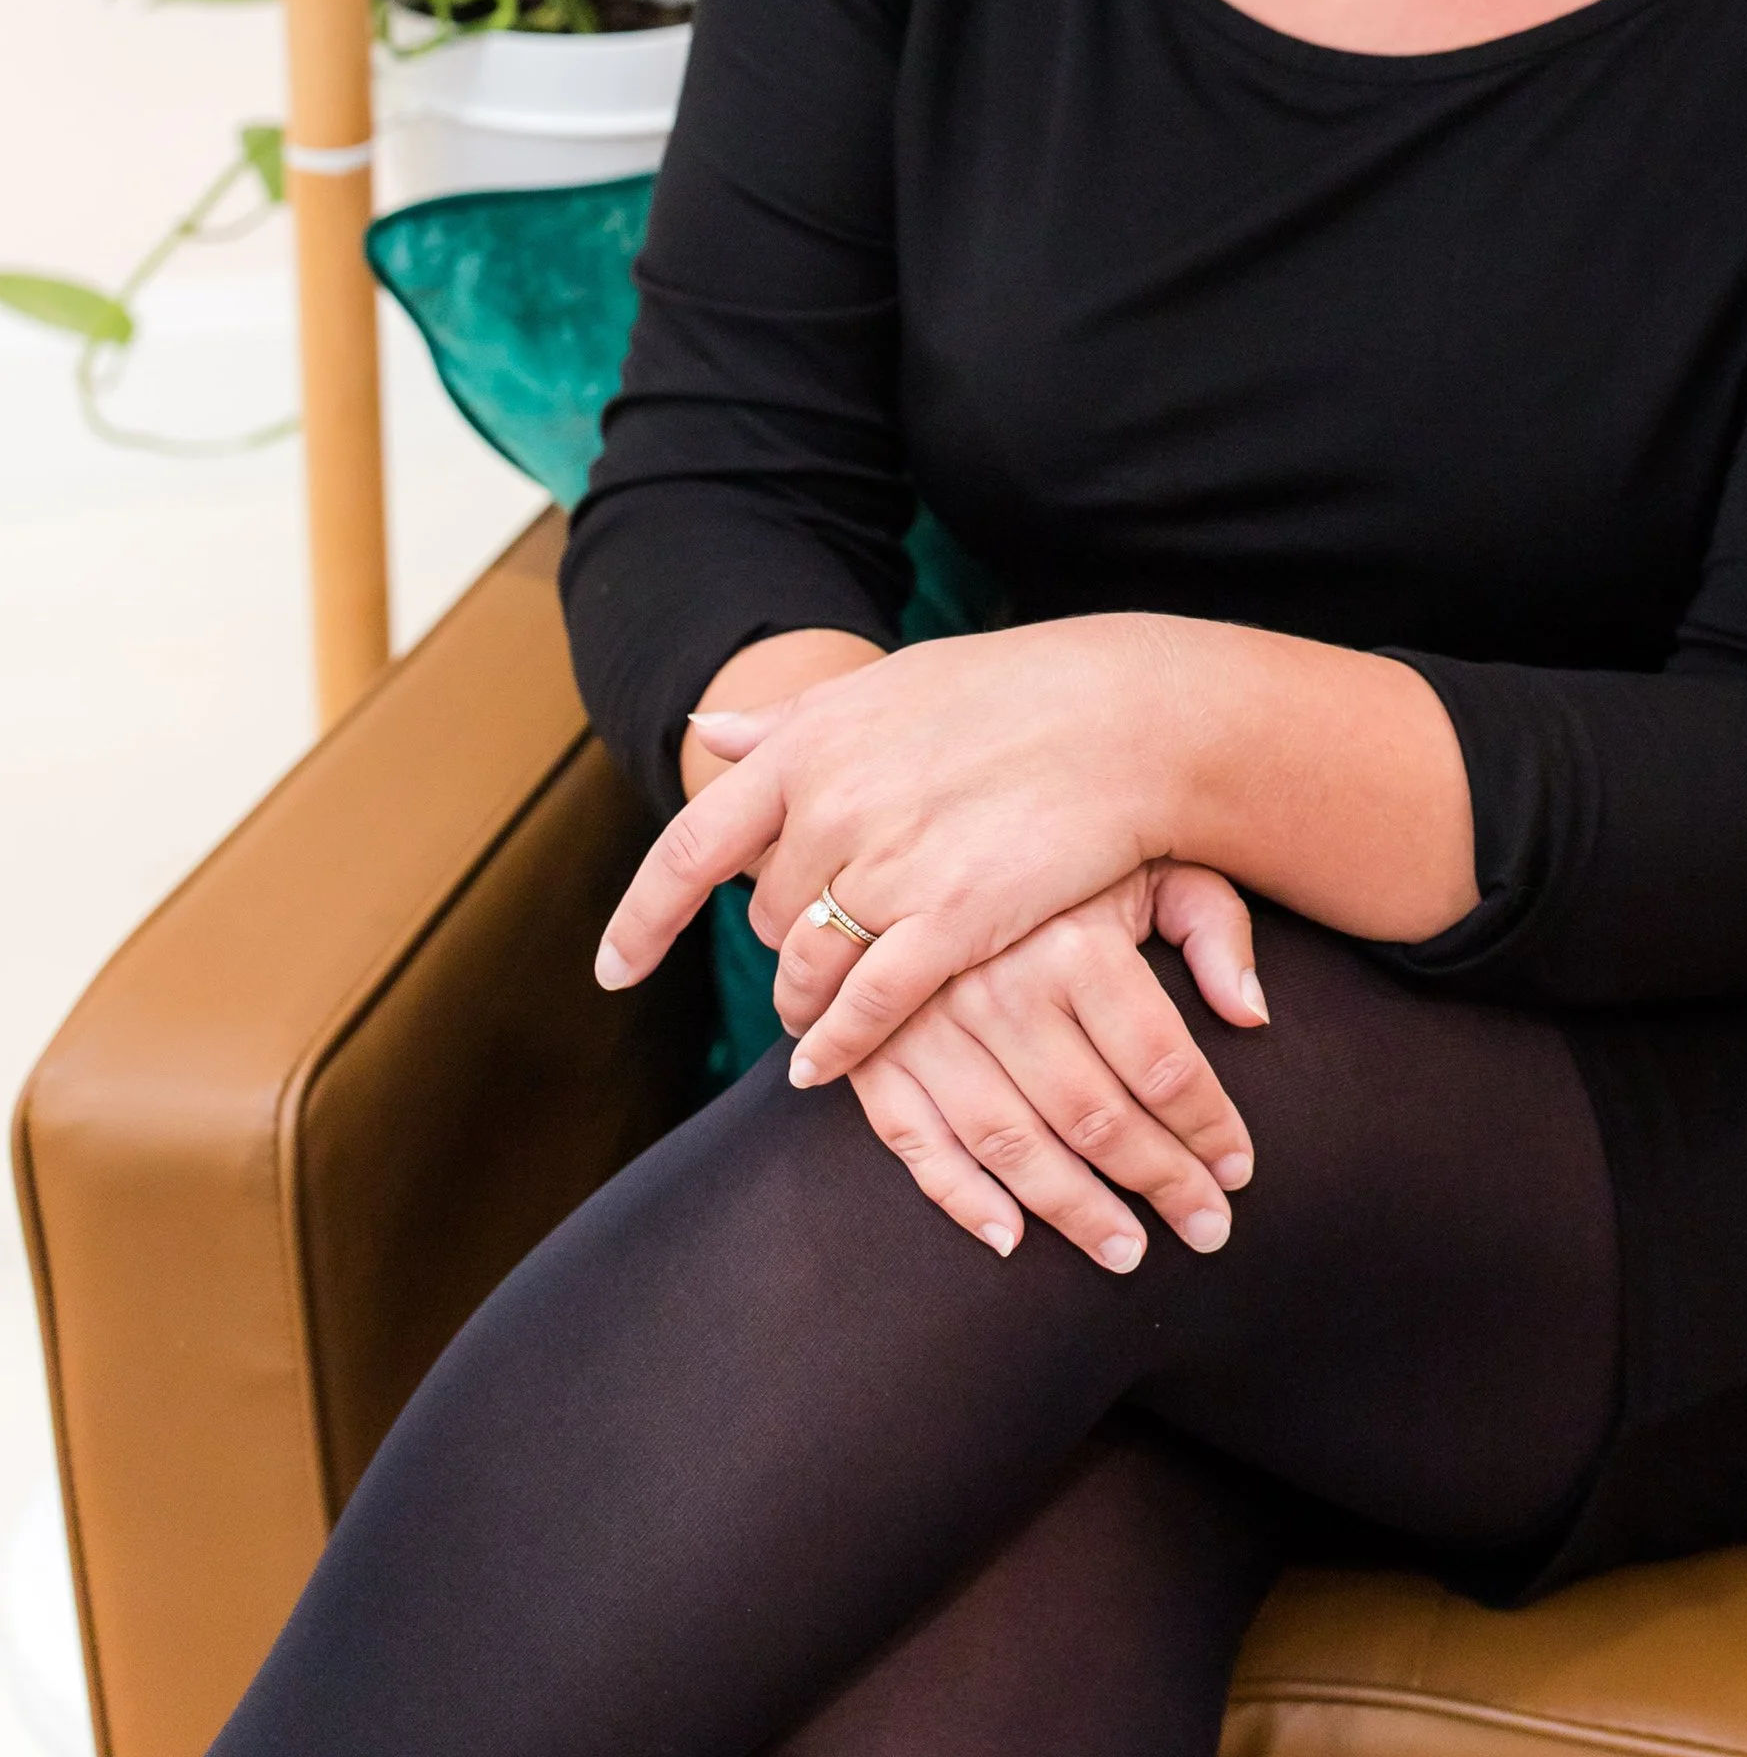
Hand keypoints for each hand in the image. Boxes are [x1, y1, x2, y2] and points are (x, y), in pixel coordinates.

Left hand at [595, 613, 1186, 1085]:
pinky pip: (865, 1007)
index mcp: (809, 747)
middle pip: (763, 912)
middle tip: (804, 952)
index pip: (691, 846)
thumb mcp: (890, 688)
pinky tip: (824, 1067)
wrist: (1124, 716)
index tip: (613, 973)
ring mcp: (888, 868)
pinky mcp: (949, 922)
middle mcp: (832, 808)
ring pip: (804, 966)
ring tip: (810, 1022)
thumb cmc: (1013, 693)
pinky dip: (834, 1045)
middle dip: (775, 938)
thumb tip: (711, 734)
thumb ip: (794, 721)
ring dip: (799, 1003)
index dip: (644, 917)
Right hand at [848, 864, 1265, 1268]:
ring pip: (1013, 1142)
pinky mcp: (873, 1050)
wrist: (926, 822)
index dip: (1208, 1127)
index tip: (1240, 1172)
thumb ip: (1212, 924)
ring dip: (1073, 1211)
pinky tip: (1010, 1239)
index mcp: (1073, 941)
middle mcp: (999, 986)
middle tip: (1206, 1231)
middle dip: (1160, 1183)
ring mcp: (927, 1024)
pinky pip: (913, 1140)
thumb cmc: (1062, 856)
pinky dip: (959, 1197)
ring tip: (1126, 1253)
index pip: (1160, 1062)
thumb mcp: (1147, 862)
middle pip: (1095, 1115)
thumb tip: (1253, 1016)